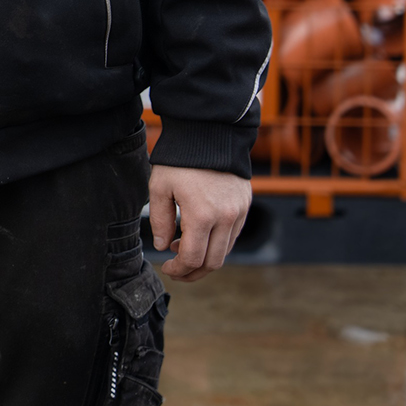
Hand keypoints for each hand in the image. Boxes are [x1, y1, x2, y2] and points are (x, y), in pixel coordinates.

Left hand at [149, 164, 250, 280]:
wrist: (209, 133)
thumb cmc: (180, 159)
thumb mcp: (160, 187)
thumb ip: (160, 221)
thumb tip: (163, 247)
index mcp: (202, 215)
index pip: (193, 258)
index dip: (178, 269)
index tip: (166, 268)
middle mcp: (226, 218)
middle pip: (213, 262)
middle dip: (192, 272)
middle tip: (176, 269)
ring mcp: (239, 212)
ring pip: (225, 251)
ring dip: (205, 258)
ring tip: (183, 248)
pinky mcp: (245, 206)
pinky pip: (233, 236)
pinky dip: (217, 243)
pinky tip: (199, 235)